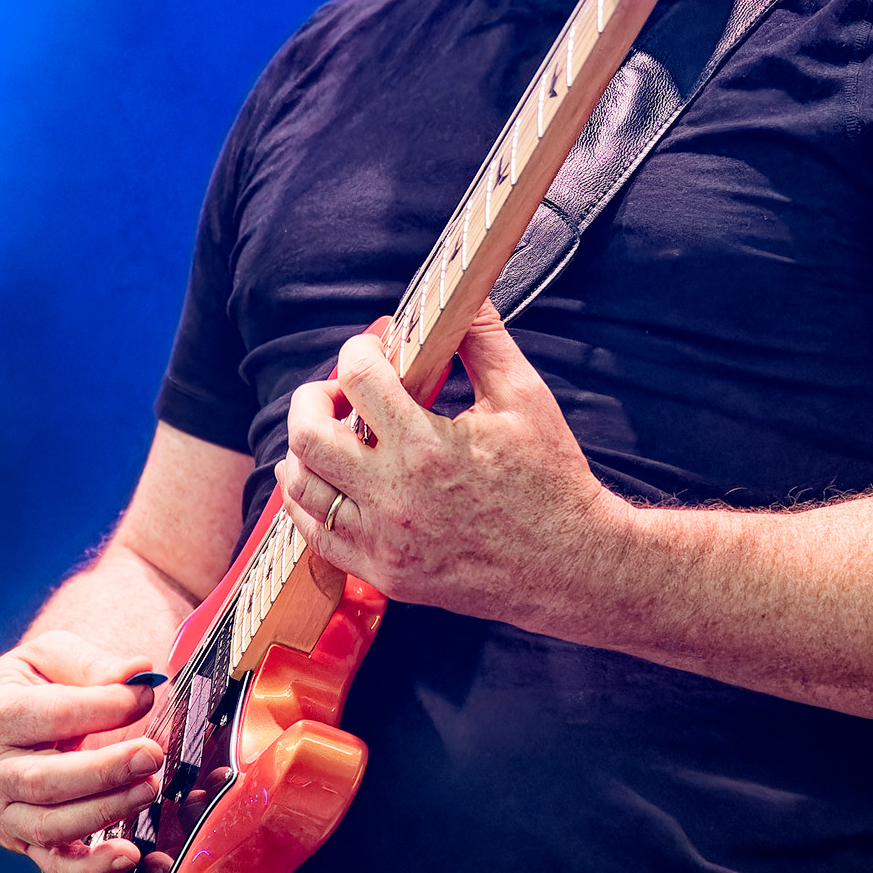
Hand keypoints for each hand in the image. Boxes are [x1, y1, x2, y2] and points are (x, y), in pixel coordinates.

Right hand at [0, 632, 166, 872]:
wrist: (1, 724)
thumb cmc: (33, 685)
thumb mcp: (52, 657)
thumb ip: (93, 664)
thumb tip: (139, 672)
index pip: (49, 715)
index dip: (102, 707)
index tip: (145, 695)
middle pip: (45, 781)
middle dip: (105, 770)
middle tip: (152, 754)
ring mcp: (2, 812)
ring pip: (51, 825)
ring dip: (106, 810)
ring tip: (149, 787)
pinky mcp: (23, 841)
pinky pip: (54, 866)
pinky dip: (92, 869)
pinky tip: (129, 855)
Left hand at [276, 303, 625, 628]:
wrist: (570, 564)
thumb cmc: (551, 480)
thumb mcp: (525, 398)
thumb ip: (485, 341)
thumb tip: (462, 297)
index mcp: (428, 448)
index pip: (358, 377)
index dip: (360, 351)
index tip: (374, 352)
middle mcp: (395, 497)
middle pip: (307, 435)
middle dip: (313, 398)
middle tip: (338, 392)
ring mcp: (385, 542)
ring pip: (302, 488)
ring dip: (306, 451)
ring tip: (333, 435)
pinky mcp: (384, 574)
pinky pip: (317, 537)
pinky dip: (312, 504)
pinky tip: (333, 483)